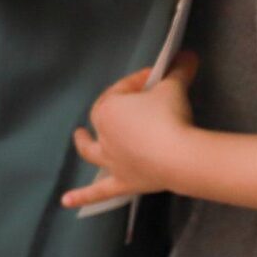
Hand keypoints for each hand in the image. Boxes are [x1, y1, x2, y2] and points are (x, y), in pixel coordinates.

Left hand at [61, 54, 198, 208]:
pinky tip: (67, 201)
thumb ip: (178, 71)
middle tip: (126, 102)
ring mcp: (112, 161)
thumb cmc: (170, 117)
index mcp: (108, 110)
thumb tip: (189, 54)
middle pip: (105, 118)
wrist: (179, 156)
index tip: (157, 77)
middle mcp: (104, 135)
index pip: (122, 90)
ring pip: (92, 152)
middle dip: (113, 108)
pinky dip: (83, 197)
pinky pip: (100, 191)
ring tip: (78, 137)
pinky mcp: (124, 182)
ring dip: (84, 144)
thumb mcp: (174, 88)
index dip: (139, 82)